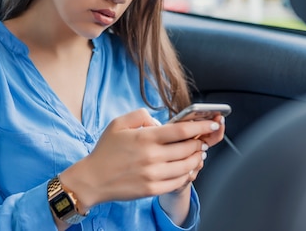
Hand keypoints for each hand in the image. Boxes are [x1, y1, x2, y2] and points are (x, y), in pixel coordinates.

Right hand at [59, 109, 223, 211]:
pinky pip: (179, 182)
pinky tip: (187, 168)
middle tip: (202, 139)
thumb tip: (159, 121)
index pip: (182, 130)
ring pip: (187, 166)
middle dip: (200, 142)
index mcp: (145, 137)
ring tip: (198, 153)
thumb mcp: (118, 123)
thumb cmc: (106, 150)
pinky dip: (188, 174)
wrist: (93, 179)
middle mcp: (152, 156)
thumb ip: (140, 115)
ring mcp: (153, 175)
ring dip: (196, 158)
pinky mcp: (153, 189)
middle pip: (188, 148)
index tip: (211, 123)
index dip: (201, 126)